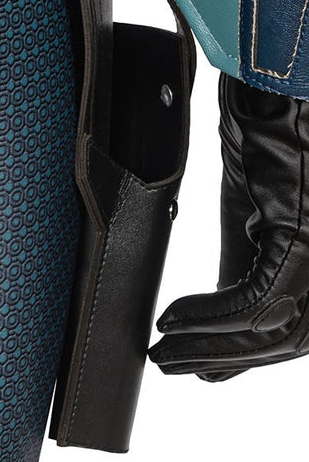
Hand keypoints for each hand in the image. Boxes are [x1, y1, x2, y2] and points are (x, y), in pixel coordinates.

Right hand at [150, 74, 308, 379]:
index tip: (203, 371)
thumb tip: (218, 309)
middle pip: (284, 341)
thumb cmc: (266, 137)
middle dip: (225, 360)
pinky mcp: (304, 242)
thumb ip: (244, 260)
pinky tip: (173, 316)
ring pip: (271, 332)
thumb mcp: (251, 213)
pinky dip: (207, 314)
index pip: (289, 329)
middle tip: (176, 367)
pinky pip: (252, 300)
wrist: (273, 90)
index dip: (244, 358)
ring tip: (166, 350)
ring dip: (211, 346)